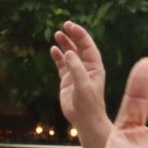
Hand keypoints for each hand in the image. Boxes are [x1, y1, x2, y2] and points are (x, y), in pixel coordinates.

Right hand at [50, 21, 109, 136]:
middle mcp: (86, 67)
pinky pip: (62, 65)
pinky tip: (53, 50)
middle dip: (72, 36)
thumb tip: (68, 52)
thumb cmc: (88, 104)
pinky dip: (57, 57)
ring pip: (70, 54)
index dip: (80, 34)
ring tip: (57, 34)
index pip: (87, 45)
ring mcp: (76, 73)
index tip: (70, 26)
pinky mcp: (67, 80)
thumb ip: (76, 68)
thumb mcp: (83, 85)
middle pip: (79, 47)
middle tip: (64, 26)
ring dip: (64, 44)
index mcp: (95, 66)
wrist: (85, 120)